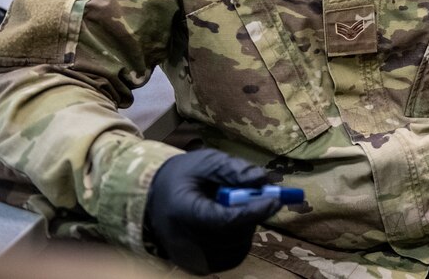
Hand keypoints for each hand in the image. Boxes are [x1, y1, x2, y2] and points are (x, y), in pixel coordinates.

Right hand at [144, 148, 282, 274]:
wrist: (153, 199)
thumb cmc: (182, 177)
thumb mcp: (206, 162)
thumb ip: (234, 170)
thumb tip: (263, 180)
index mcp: (181, 211)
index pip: (222, 220)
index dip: (252, 212)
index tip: (275, 200)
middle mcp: (183, 242)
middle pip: (231, 236)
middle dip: (252, 215)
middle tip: (261, 198)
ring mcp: (189, 258)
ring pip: (235, 249)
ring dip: (247, 228)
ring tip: (238, 208)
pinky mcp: (197, 267)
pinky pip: (230, 258)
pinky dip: (240, 240)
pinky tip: (234, 223)